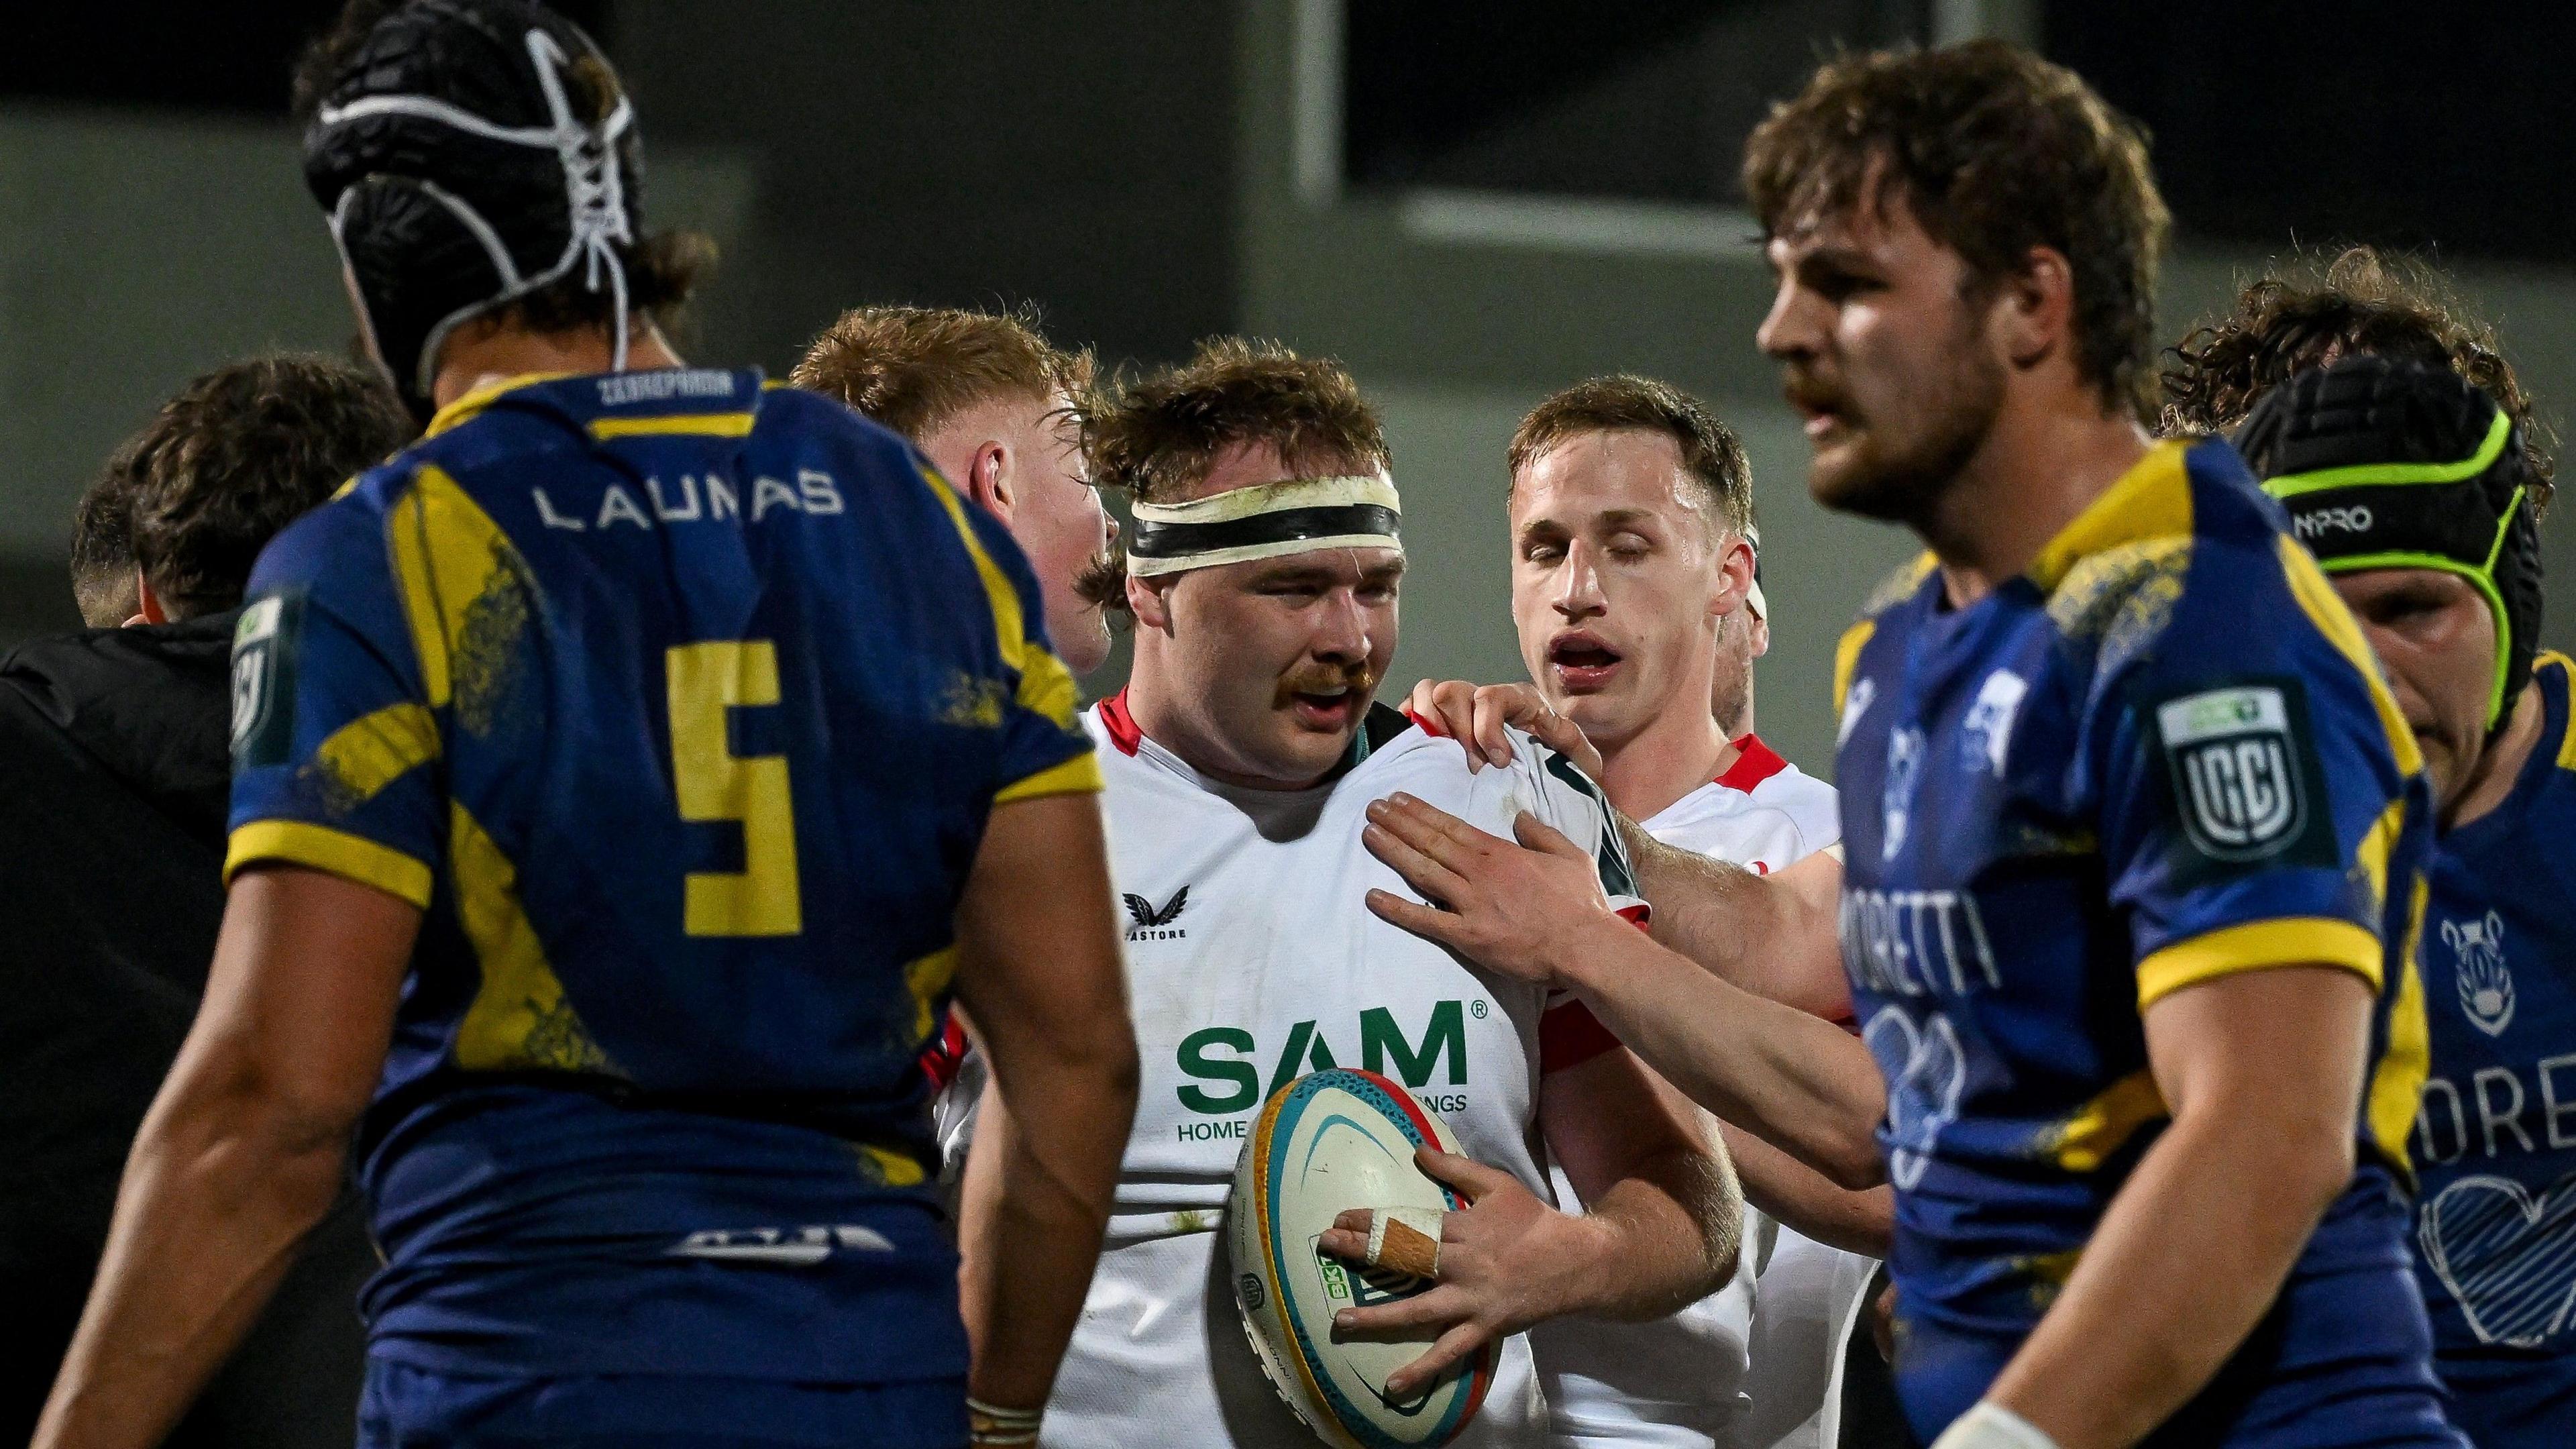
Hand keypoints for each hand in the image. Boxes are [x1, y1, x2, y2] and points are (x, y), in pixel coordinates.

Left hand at [1315, 1149, 1601, 1400]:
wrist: (1576, 1262)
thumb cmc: (1534, 1221)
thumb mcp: (1497, 1185)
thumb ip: (1455, 1168)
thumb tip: (1417, 1149)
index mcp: (1463, 1228)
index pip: (1408, 1223)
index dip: (1371, 1222)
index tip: (1338, 1219)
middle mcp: (1461, 1264)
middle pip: (1405, 1259)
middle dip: (1362, 1253)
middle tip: (1325, 1247)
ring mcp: (1471, 1300)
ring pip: (1418, 1311)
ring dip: (1377, 1317)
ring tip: (1341, 1322)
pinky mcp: (1483, 1327)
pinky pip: (1448, 1352)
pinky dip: (1422, 1370)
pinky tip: (1394, 1385)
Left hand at [1364, 794, 1619, 986]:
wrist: (1585, 946)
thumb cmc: (1581, 903)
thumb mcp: (1570, 855)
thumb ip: (1542, 833)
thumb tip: (1520, 817)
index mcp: (1501, 852)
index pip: (1452, 826)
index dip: (1421, 812)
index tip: (1398, 799)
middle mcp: (1479, 872)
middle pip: (1431, 843)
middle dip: (1399, 824)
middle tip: (1372, 808)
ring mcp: (1471, 904)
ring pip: (1423, 872)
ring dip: (1393, 852)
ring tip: (1367, 835)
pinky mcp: (1468, 936)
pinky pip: (1426, 920)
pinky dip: (1397, 909)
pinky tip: (1372, 897)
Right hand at [1405, 679, 1602, 780]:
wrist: (1541, 768)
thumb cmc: (1555, 761)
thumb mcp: (1574, 755)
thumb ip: (1575, 746)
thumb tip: (1569, 743)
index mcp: (1517, 698)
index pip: (1491, 697)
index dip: (1487, 729)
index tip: (1498, 762)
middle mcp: (1484, 695)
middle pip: (1453, 691)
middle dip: (1458, 731)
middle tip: (1473, 767)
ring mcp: (1458, 704)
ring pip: (1429, 692)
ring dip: (1432, 726)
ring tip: (1445, 756)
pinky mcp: (1437, 716)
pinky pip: (1412, 705)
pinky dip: (1412, 722)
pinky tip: (1424, 748)